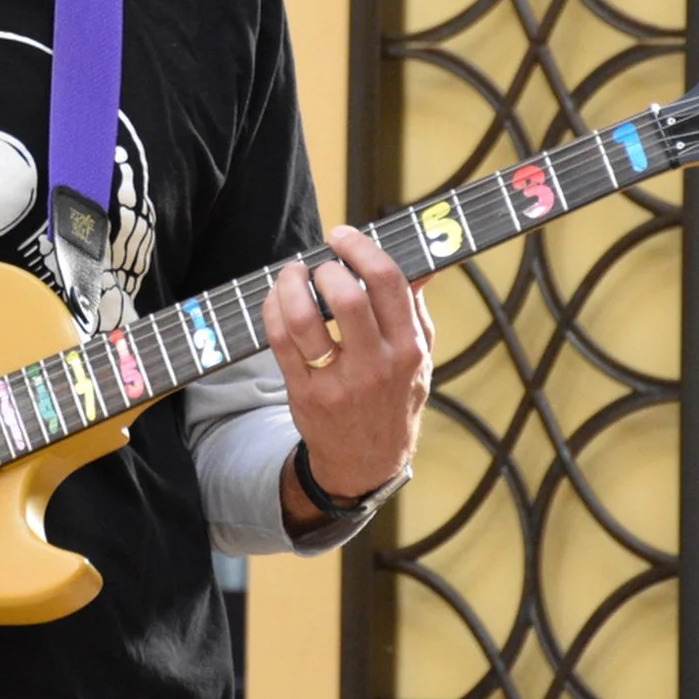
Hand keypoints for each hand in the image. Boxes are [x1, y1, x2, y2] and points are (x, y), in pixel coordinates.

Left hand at [262, 225, 433, 518]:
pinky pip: (280, 341)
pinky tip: (278, 299)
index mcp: (409, 348)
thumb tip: (424, 261)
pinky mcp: (305, 394)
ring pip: (304, 319)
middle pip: (346, 298)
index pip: (388, 282)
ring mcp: (338, 382)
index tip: (343, 236)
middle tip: (318, 261)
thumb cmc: (394, 400)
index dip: (361, 248)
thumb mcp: (420, 357)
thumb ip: (416, 308)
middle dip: (326, 267)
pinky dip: (274, 310)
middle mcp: (376, 365)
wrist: (367, 462)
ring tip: (292, 274)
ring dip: (291, 285)